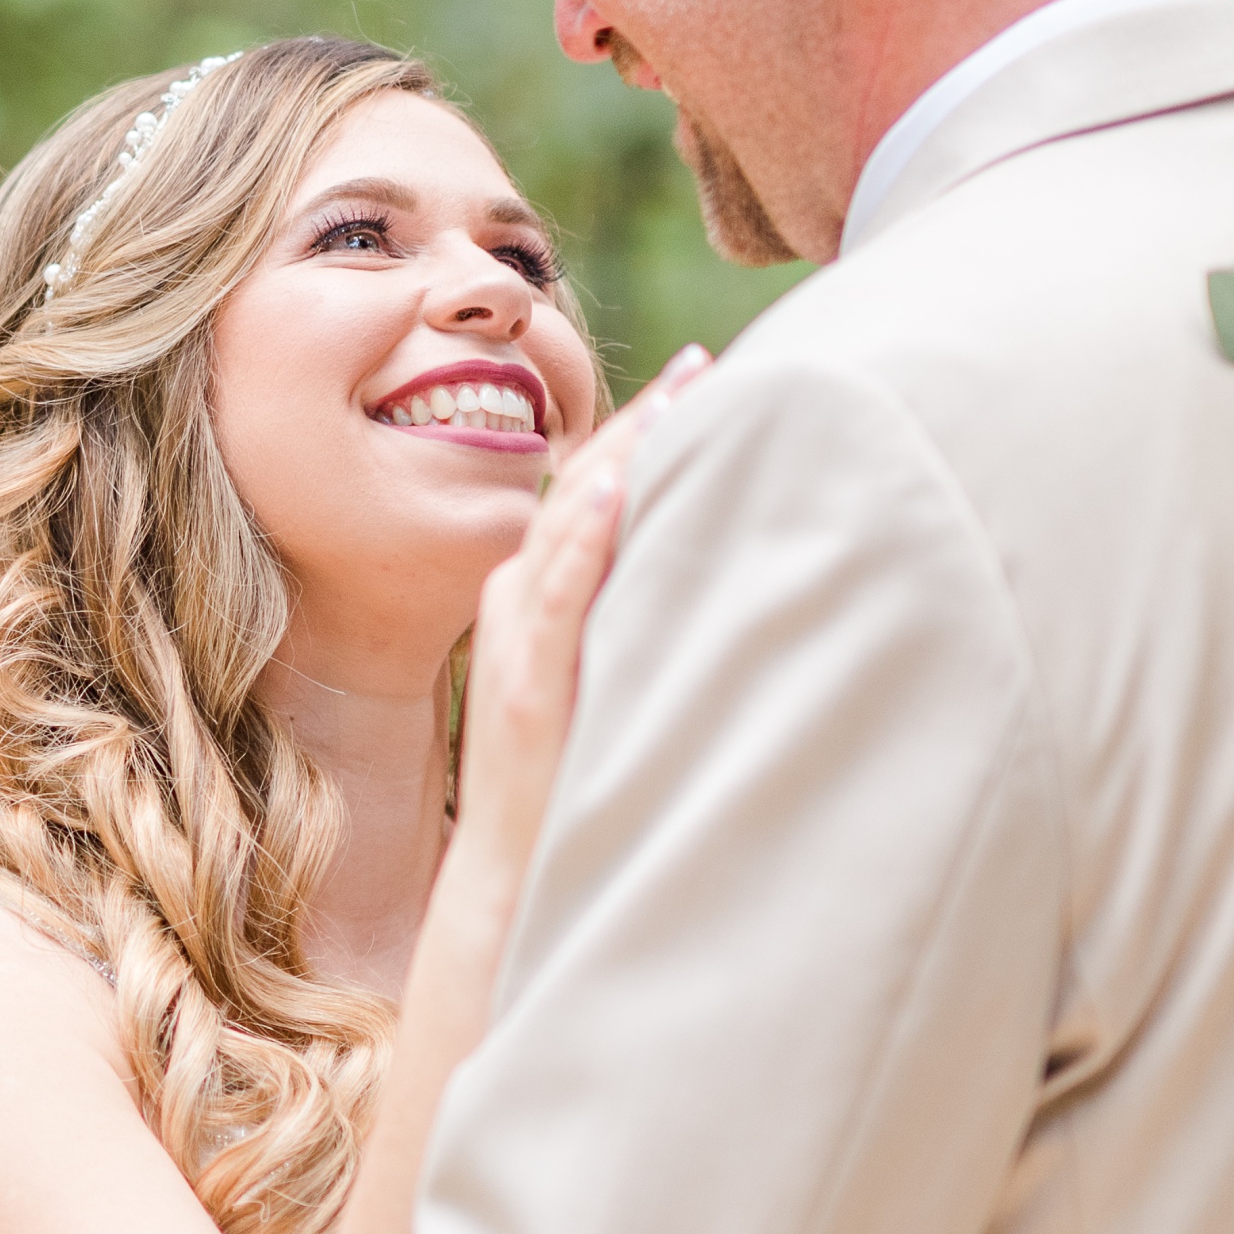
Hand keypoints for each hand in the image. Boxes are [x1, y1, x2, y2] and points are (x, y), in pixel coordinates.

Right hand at [448, 344, 712, 909]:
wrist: (515, 870)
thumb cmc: (575, 774)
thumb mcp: (611, 672)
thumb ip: (640, 612)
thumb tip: (717, 560)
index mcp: (540, 590)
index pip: (594, 484)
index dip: (648, 426)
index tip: (707, 373)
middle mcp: (519, 597)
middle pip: (583, 482)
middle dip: (647, 420)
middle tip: (710, 363)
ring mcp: (517, 637)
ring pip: (568, 522)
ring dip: (622, 456)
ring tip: (678, 398)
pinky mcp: (525, 680)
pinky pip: (553, 594)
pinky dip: (579, 537)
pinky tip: (611, 493)